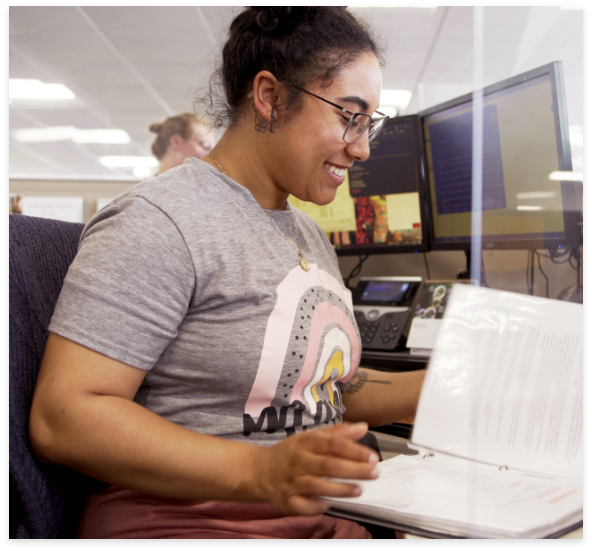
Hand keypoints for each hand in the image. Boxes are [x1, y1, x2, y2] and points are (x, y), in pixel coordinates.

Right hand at [253, 422, 378, 515]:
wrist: (258, 470)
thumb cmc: (291, 453)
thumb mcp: (311, 437)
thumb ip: (338, 433)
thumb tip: (363, 427)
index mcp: (305, 443)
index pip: (333, 444)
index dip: (354, 450)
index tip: (373, 456)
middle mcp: (298, 461)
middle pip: (328, 465)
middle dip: (354, 469)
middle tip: (374, 473)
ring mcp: (292, 482)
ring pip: (317, 486)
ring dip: (340, 489)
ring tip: (359, 490)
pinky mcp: (287, 501)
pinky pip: (303, 506)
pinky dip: (317, 506)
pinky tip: (329, 504)